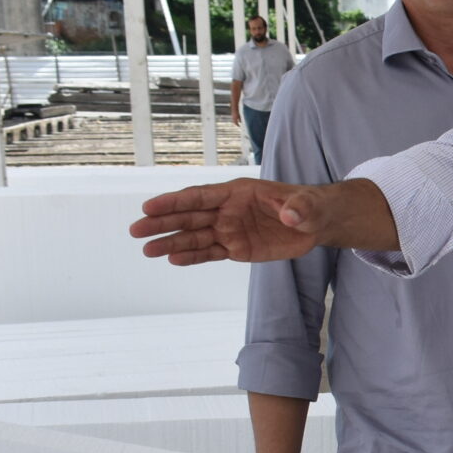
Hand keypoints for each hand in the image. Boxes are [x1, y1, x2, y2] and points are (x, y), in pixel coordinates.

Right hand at [132, 179, 329, 264]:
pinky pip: (211, 253)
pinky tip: (173, 260)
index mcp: (238, 193)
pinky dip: (193, 257)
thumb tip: (290, 215)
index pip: (201, 197)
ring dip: (172, 243)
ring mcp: (230, 230)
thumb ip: (297, 209)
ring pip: (195, 237)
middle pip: (189, 216)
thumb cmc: (309, 206)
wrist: (316, 222)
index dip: (175, 201)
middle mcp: (228, 211)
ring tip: (147, 250)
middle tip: (136, 230)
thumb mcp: (308, 205)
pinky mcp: (237, 248)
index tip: (150, 206)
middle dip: (163, 223)